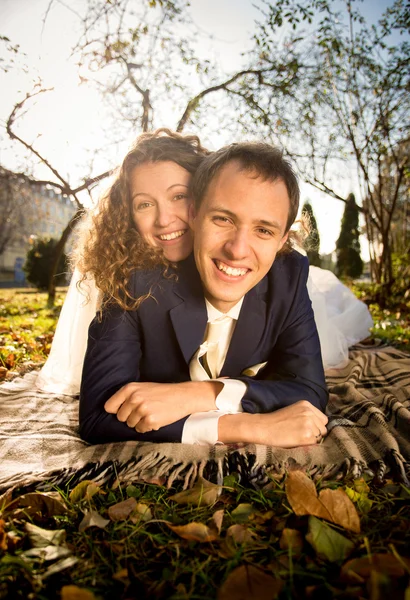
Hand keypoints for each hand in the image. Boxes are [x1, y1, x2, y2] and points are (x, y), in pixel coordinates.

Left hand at [104, 381, 221, 432]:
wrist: (182, 396)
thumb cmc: (161, 392)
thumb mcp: (142, 387)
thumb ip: (126, 396)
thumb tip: (110, 410)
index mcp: (130, 388)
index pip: (109, 407)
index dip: (116, 410)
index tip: (124, 410)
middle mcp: (134, 398)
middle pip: (120, 417)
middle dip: (130, 417)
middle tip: (144, 410)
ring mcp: (142, 409)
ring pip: (130, 424)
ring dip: (139, 422)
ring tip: (151, 413)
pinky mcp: (150, 420)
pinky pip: (140, 430)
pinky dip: (147, 427)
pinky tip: (156, 418)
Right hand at [219, 400, 327, 446]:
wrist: (264, 427)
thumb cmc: (276, 421)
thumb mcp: (294, 411)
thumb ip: (307, 415)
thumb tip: (320, 428)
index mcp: (307, 404)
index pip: (323, 419)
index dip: (316, 426)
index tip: (306, 430)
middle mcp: (310, 412)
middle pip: (323, 428)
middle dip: (315, 433)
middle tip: (300, 434)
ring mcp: (309, 424)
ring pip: (320, 437)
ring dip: (311, 439)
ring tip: (296, 437)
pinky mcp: (307, 435)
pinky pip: (314, 444)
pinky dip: (307, 445)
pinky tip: (296, 441)